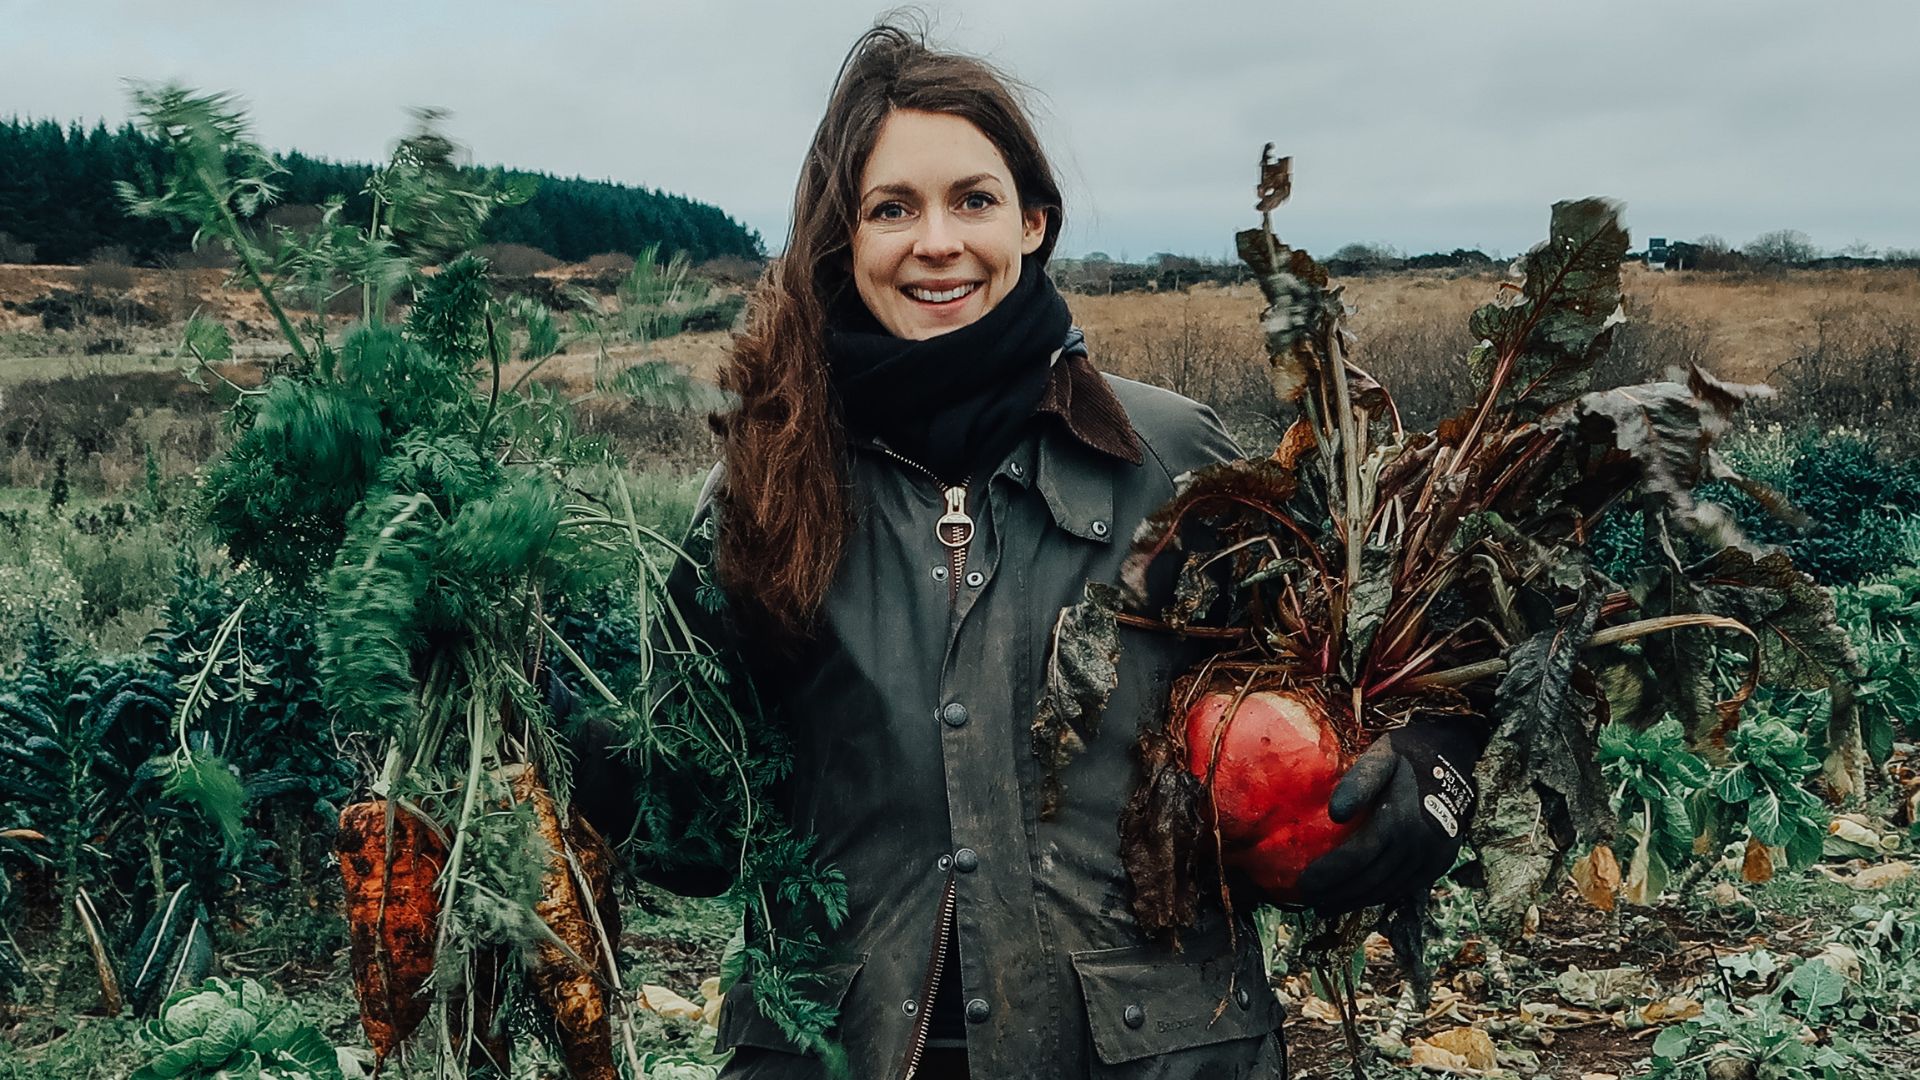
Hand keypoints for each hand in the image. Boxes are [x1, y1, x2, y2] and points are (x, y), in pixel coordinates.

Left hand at [1295, 721, 1483, 914]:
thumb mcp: (1382, 757)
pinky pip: (1404, 888)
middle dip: (1335, 895)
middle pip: (1368, 880)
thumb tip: (1335, 813)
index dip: (1327, 875)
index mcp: (1399, 820)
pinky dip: (1378, 897)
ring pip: (1386, 890)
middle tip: (1308, 900)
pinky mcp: (1439, 863)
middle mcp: (1418, 845)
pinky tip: (1358, 899)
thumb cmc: (1409, 755)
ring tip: (1326, 906)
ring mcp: (1431, 858)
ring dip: (1354, 902)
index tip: (1301, 884)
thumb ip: (1359, 782)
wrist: (1455, 758)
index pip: (1355, 858)